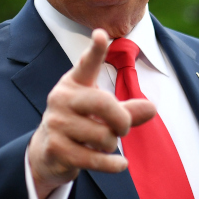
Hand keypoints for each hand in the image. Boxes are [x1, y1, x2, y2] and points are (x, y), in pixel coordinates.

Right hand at [28, 29, 155, 198]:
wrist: (47, 153)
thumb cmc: (80, 124)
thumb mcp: (102, 113)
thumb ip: (128, 109)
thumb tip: (152, 108)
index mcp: (74, 83)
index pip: (87, 63)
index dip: (95, 50)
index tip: (101, 34)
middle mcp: (61, 98)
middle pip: (104, 103)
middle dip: (122, 120)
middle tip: (123, 129)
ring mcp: (56, 123)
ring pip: (103, 135)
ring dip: (112, 145)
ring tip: (103, 144)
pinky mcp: (56, 147)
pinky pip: (96, 158)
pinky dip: (113, 164)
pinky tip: (121, 164)